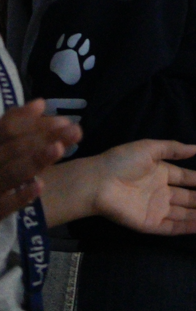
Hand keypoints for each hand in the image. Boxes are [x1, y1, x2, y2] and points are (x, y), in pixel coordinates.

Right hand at [0, 100, 80, 217]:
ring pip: (7, 174)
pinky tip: (39, 186)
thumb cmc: (1, 168)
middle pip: (11, 149)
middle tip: (74, 131)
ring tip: (58, 149)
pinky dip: (18, 197)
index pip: (5, 129)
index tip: (62, 121)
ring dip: (33, 161)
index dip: (31, 121)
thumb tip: (39, 103)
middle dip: (42, 138)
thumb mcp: (6, 146)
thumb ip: (18, 125)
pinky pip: (1, 207)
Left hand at [87, 141, 195, 235]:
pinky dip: (188, 227)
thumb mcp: (150, 148)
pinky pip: (172, 226)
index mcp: (162, 173)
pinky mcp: (149, 223)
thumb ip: (173, 149)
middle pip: (193, 198)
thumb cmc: (121, 161)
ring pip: (187, 213)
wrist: (98, 181)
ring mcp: (156, 209)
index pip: (188, 179)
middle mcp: (162, 192)